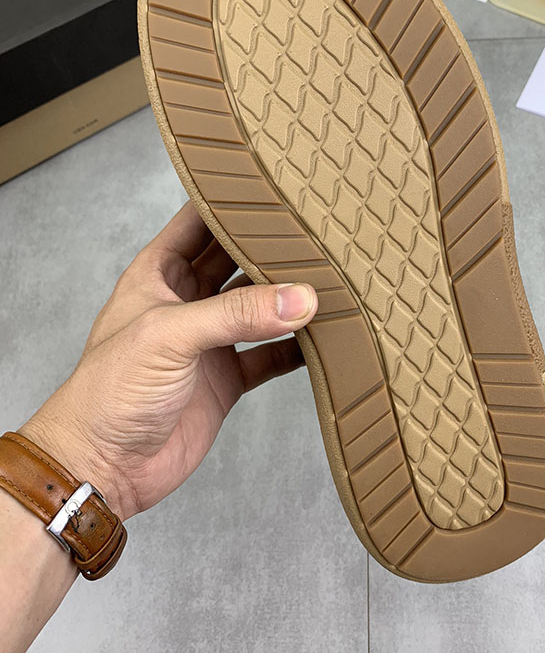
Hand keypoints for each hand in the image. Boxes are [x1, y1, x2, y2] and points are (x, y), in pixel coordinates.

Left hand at [19, 203, 317, 520]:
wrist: (104, 466)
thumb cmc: (109, 392)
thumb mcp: (170, 335)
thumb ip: (236, 314)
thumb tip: (299, 298)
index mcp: (158, 273)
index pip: (200, 221)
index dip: (232, 201)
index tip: (274, 186)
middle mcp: (187, 301)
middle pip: (238, 260)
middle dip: (271, 247)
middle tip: (316, 232)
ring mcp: (209, 340)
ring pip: (259, 306)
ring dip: (289, 298)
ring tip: (330, 280)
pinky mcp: (227, 378)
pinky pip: (270, 354)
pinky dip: (297, 347)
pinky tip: (323, 338)